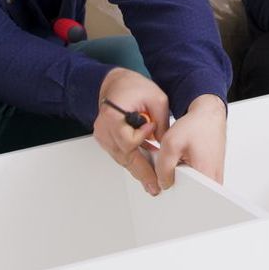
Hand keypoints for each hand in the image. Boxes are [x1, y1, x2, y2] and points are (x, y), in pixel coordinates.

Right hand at [94, 68, 169, 195]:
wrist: (115, 83)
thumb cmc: (133, 87)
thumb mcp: (156, 98)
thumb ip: (162, 122)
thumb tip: (166, 145)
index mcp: (113, 115)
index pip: (127, 140)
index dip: (142, 139)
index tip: (153, 129)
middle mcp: (104, 128)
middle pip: (124, 156)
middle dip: (141, 172)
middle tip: (153, 186)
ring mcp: (102, 136)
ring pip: (121, 158)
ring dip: (137, 169)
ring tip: (151, 183)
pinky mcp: (105, 140)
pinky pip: (119, 154)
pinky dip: (132, 160)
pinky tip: (144, 168)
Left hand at [151, 95, 226, 188]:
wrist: (208, 115)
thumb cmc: (196, 126)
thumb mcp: (171, 143)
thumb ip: (163, 167)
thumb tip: (163, 184)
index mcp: (206, 175)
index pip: (191, 199)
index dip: (176, 195)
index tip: (168, 188)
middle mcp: (214, 179)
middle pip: (192, 195)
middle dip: (178, 185)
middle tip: (173, 167)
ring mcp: (214, 176)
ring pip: (194, 188)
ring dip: (183, 179)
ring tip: (180, 162)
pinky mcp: (212, 173)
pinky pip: (197, 180)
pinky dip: (187, 173)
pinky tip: (184, 161)